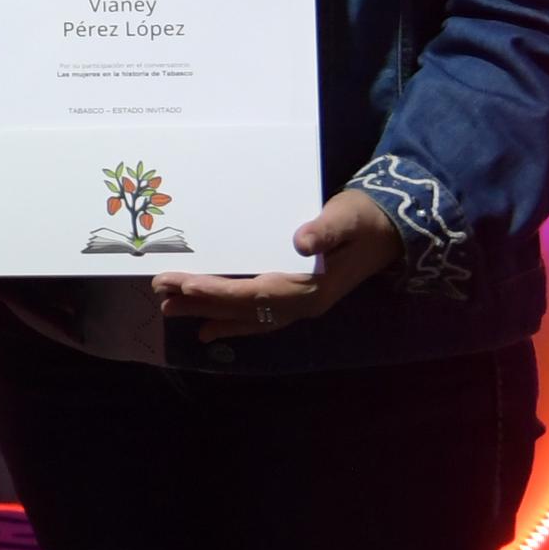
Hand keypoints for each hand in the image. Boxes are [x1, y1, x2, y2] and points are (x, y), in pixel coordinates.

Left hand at [158, 189, 403, 341]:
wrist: (388, 232)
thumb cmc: (363, 220)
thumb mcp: (346, 219)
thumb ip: (325, 231)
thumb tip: (302, 242)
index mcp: (312, 288)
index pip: (257, 294)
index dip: (220, 291)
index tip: (185, 284)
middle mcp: (303, 305)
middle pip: (244, 309)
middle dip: (201, 302)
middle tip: (160, 293)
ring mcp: (299, 306)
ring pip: (246, 317)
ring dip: (208, 314)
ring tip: (168, 309)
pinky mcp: (294, 300)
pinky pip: (257, 319)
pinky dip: (230, 323)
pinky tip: (206, 330)